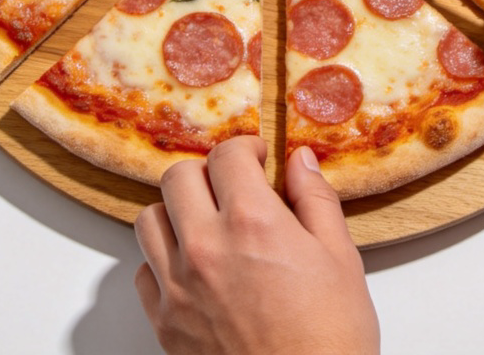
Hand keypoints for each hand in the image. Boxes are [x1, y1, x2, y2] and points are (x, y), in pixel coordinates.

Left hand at [133, 136, 379, 354]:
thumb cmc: (329, 340)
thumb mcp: (340, 258)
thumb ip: (316, 199)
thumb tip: (301, 161)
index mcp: (252, 222)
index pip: (226, 155)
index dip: (244, 148)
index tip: (255, 158)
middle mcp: (206, 246)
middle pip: (177, 176)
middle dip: (206, 172)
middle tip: (230, 187)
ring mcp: (179, 286)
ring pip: (150, 219)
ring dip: (176, 212)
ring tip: (205, 223)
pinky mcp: (164, 323)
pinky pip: (142, 272)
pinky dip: (161, 262)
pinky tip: (192, 269)